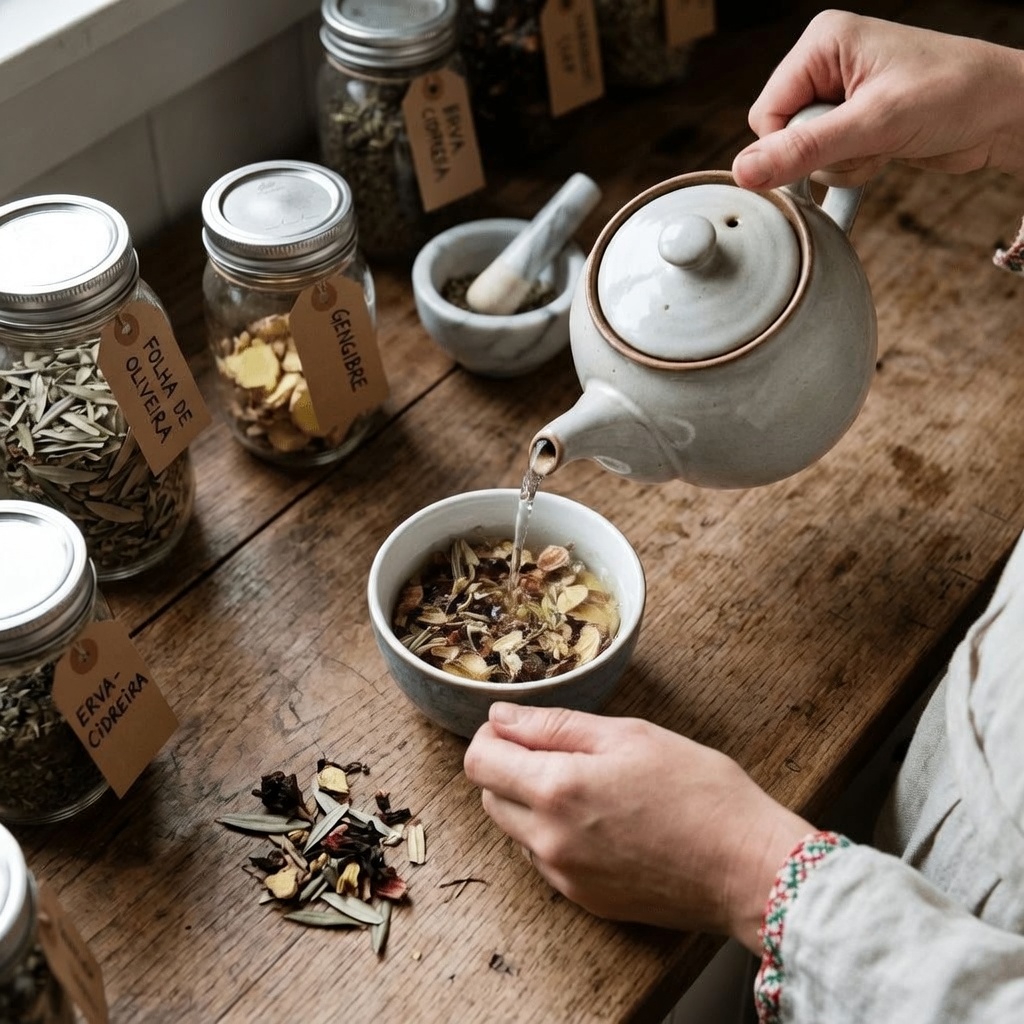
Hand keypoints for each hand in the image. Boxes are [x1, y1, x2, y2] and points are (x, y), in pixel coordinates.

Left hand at [463, 703, 811, 951]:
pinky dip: (556, 835)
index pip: (479, 762)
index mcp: (557, 789)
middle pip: (490, 796)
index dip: (491, 737)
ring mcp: (565, 877)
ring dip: (531, 803)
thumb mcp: (628, 735)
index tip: (516, 727)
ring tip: (588, 786)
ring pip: (516, 830)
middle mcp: (549, 840)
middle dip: (508, 768)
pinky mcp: (584, 900)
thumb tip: (501, 718)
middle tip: (557, 750)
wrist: (747, 866)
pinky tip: (602, 821)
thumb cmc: (699, 791)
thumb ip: (554, 726)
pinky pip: (546, 860)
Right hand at [731, 10, 1023, 189]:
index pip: (764, 114)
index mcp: (822, 43)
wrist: (1005, 112)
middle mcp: (825, 64)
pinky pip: (827, 162)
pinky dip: (853, 167)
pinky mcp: (853, 121)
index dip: (790, 144)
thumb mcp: (873, 125)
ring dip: (842, 164)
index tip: (834, 146)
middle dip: (822, 154)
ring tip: (882, 143)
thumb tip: (744, 171)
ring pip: (804, 155)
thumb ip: (803, 150)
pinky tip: (884, 151)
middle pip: (782, 136)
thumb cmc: (953, 95)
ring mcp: (839, 94)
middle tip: (866, 141)